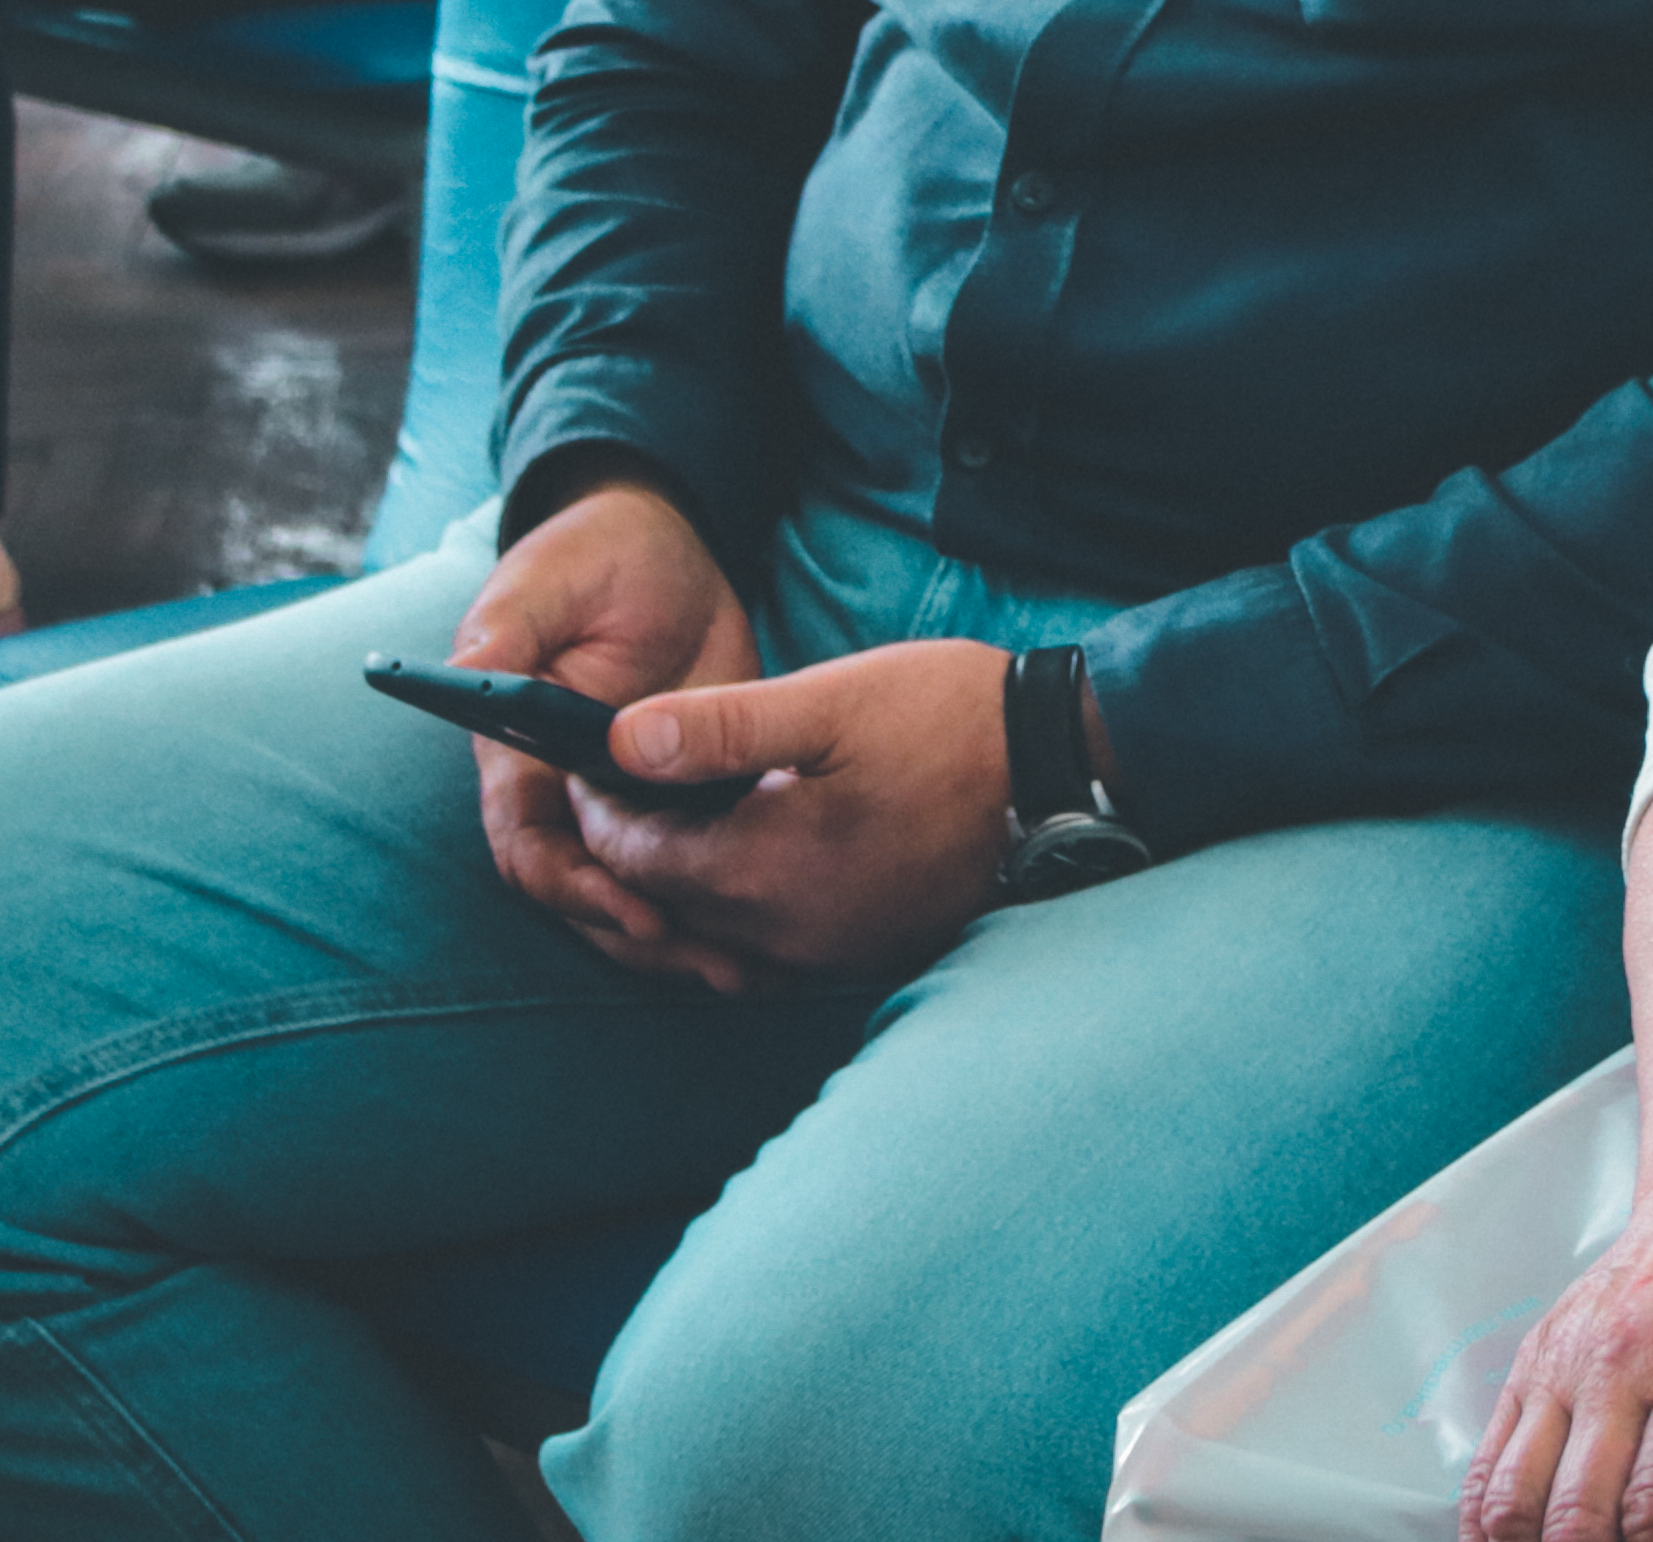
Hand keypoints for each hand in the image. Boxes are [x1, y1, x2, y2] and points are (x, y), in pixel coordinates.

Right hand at [453, 479, 762, 986]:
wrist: (663, 548)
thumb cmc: (588, 560)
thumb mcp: (549, 581)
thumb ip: (511, 625)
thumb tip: (471, 665)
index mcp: (517, 760)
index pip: (531, 849)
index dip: (577, 889)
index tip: (637, 911)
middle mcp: (568, 796)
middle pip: (589, 894)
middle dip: (643, 936)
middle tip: (716, 963)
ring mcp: (632, 801)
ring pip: (646, 893)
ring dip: (689, 937)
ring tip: (752, 971)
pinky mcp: (692, 793)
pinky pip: (702, 863)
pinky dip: (730, 900)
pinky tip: (783, 932)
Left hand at [569, 640, 1017, 982]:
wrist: (1064, 768)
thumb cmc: (951, 721)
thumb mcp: (832, 701)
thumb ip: (720, 727)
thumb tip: (621, 739)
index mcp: (769, 868)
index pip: (637, 858)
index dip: (598, 810)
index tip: (588, 762)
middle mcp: (789, 932)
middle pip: (666, 907)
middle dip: (629, 851)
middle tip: (616, 788)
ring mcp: (830, 952)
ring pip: (712, 936)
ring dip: (679, 887)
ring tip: (672, 823)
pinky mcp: (865, 952)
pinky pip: (766, 949)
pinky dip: (735, 912)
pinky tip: (747, 860)